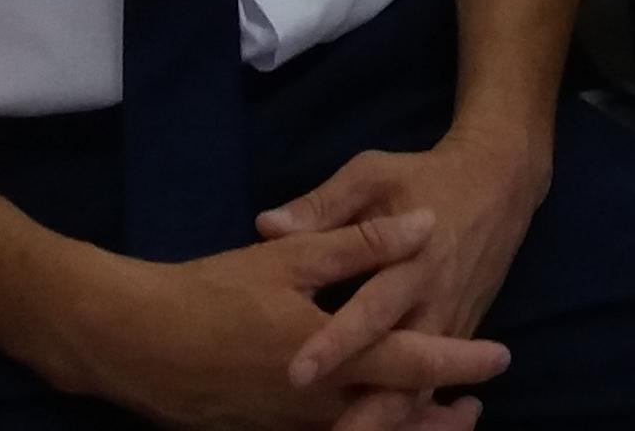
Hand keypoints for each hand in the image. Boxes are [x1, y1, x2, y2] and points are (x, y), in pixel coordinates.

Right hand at [42, 216, 507, 429]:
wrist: (134, 342)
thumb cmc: (212, 292)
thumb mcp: (290, 256)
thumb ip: (360, 242)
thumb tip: (424, 224)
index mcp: (332, 354)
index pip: (414, 360)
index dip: (461, 360)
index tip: (500, 359)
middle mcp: (317, 402)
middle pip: (396, 417)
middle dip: (440, 418)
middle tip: (476, 410)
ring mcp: (289, 426)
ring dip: (405, 429)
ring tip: (441, 421)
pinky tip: (367, 420)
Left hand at [258, 117, 552, 411]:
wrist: (500, 182)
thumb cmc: (425, 176)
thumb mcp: (374, 174)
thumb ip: (323, 205)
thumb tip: (267, 225)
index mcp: (414, 259)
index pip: (372, 310)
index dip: (336, 343)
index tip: (297, 372)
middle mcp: (436, 301)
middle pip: (404, 370)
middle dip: (368, 409)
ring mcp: (452, 324)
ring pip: (421, 389)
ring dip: (387, 421)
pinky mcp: (458, 335)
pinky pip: (432, 386)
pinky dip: (408, 416)